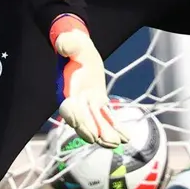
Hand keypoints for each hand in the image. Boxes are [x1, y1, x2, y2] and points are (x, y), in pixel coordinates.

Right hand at [51, 16, 128, 148]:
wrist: (78, 50)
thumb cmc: (74, 46)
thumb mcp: (73, 43)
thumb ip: (67, 45)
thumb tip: (62, 45)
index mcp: (67, 88)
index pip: (68, 107)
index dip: (73, 116)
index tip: (79, 125)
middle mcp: (75, 100)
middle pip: (81, 120)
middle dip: (90, 131)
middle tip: (100, 140)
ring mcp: (86, 104)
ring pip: (95, 123)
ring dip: (105, 134)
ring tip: (117, 144)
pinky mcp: (97, 103)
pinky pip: (106, 118)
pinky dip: (115, 128)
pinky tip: (127, 138)